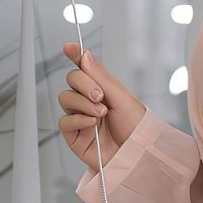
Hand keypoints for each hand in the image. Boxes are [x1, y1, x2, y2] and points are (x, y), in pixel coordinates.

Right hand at [58, 40, 146, 167]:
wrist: (137, 155)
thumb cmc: (137, 129)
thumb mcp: (122, 97)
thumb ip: (101, 76)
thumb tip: (85, 55)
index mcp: (103, 89)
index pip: (85, 68)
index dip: (75, 55)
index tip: (70, 47)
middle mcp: (89, 101)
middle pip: (72, 80)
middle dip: (84, 84)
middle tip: (100, 96)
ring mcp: (80, 117)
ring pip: (65, 98)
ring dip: (83, 103)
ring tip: (101, 113)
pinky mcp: (74, 136)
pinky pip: (64, 121)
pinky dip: (78, 119)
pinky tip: (92, 124)